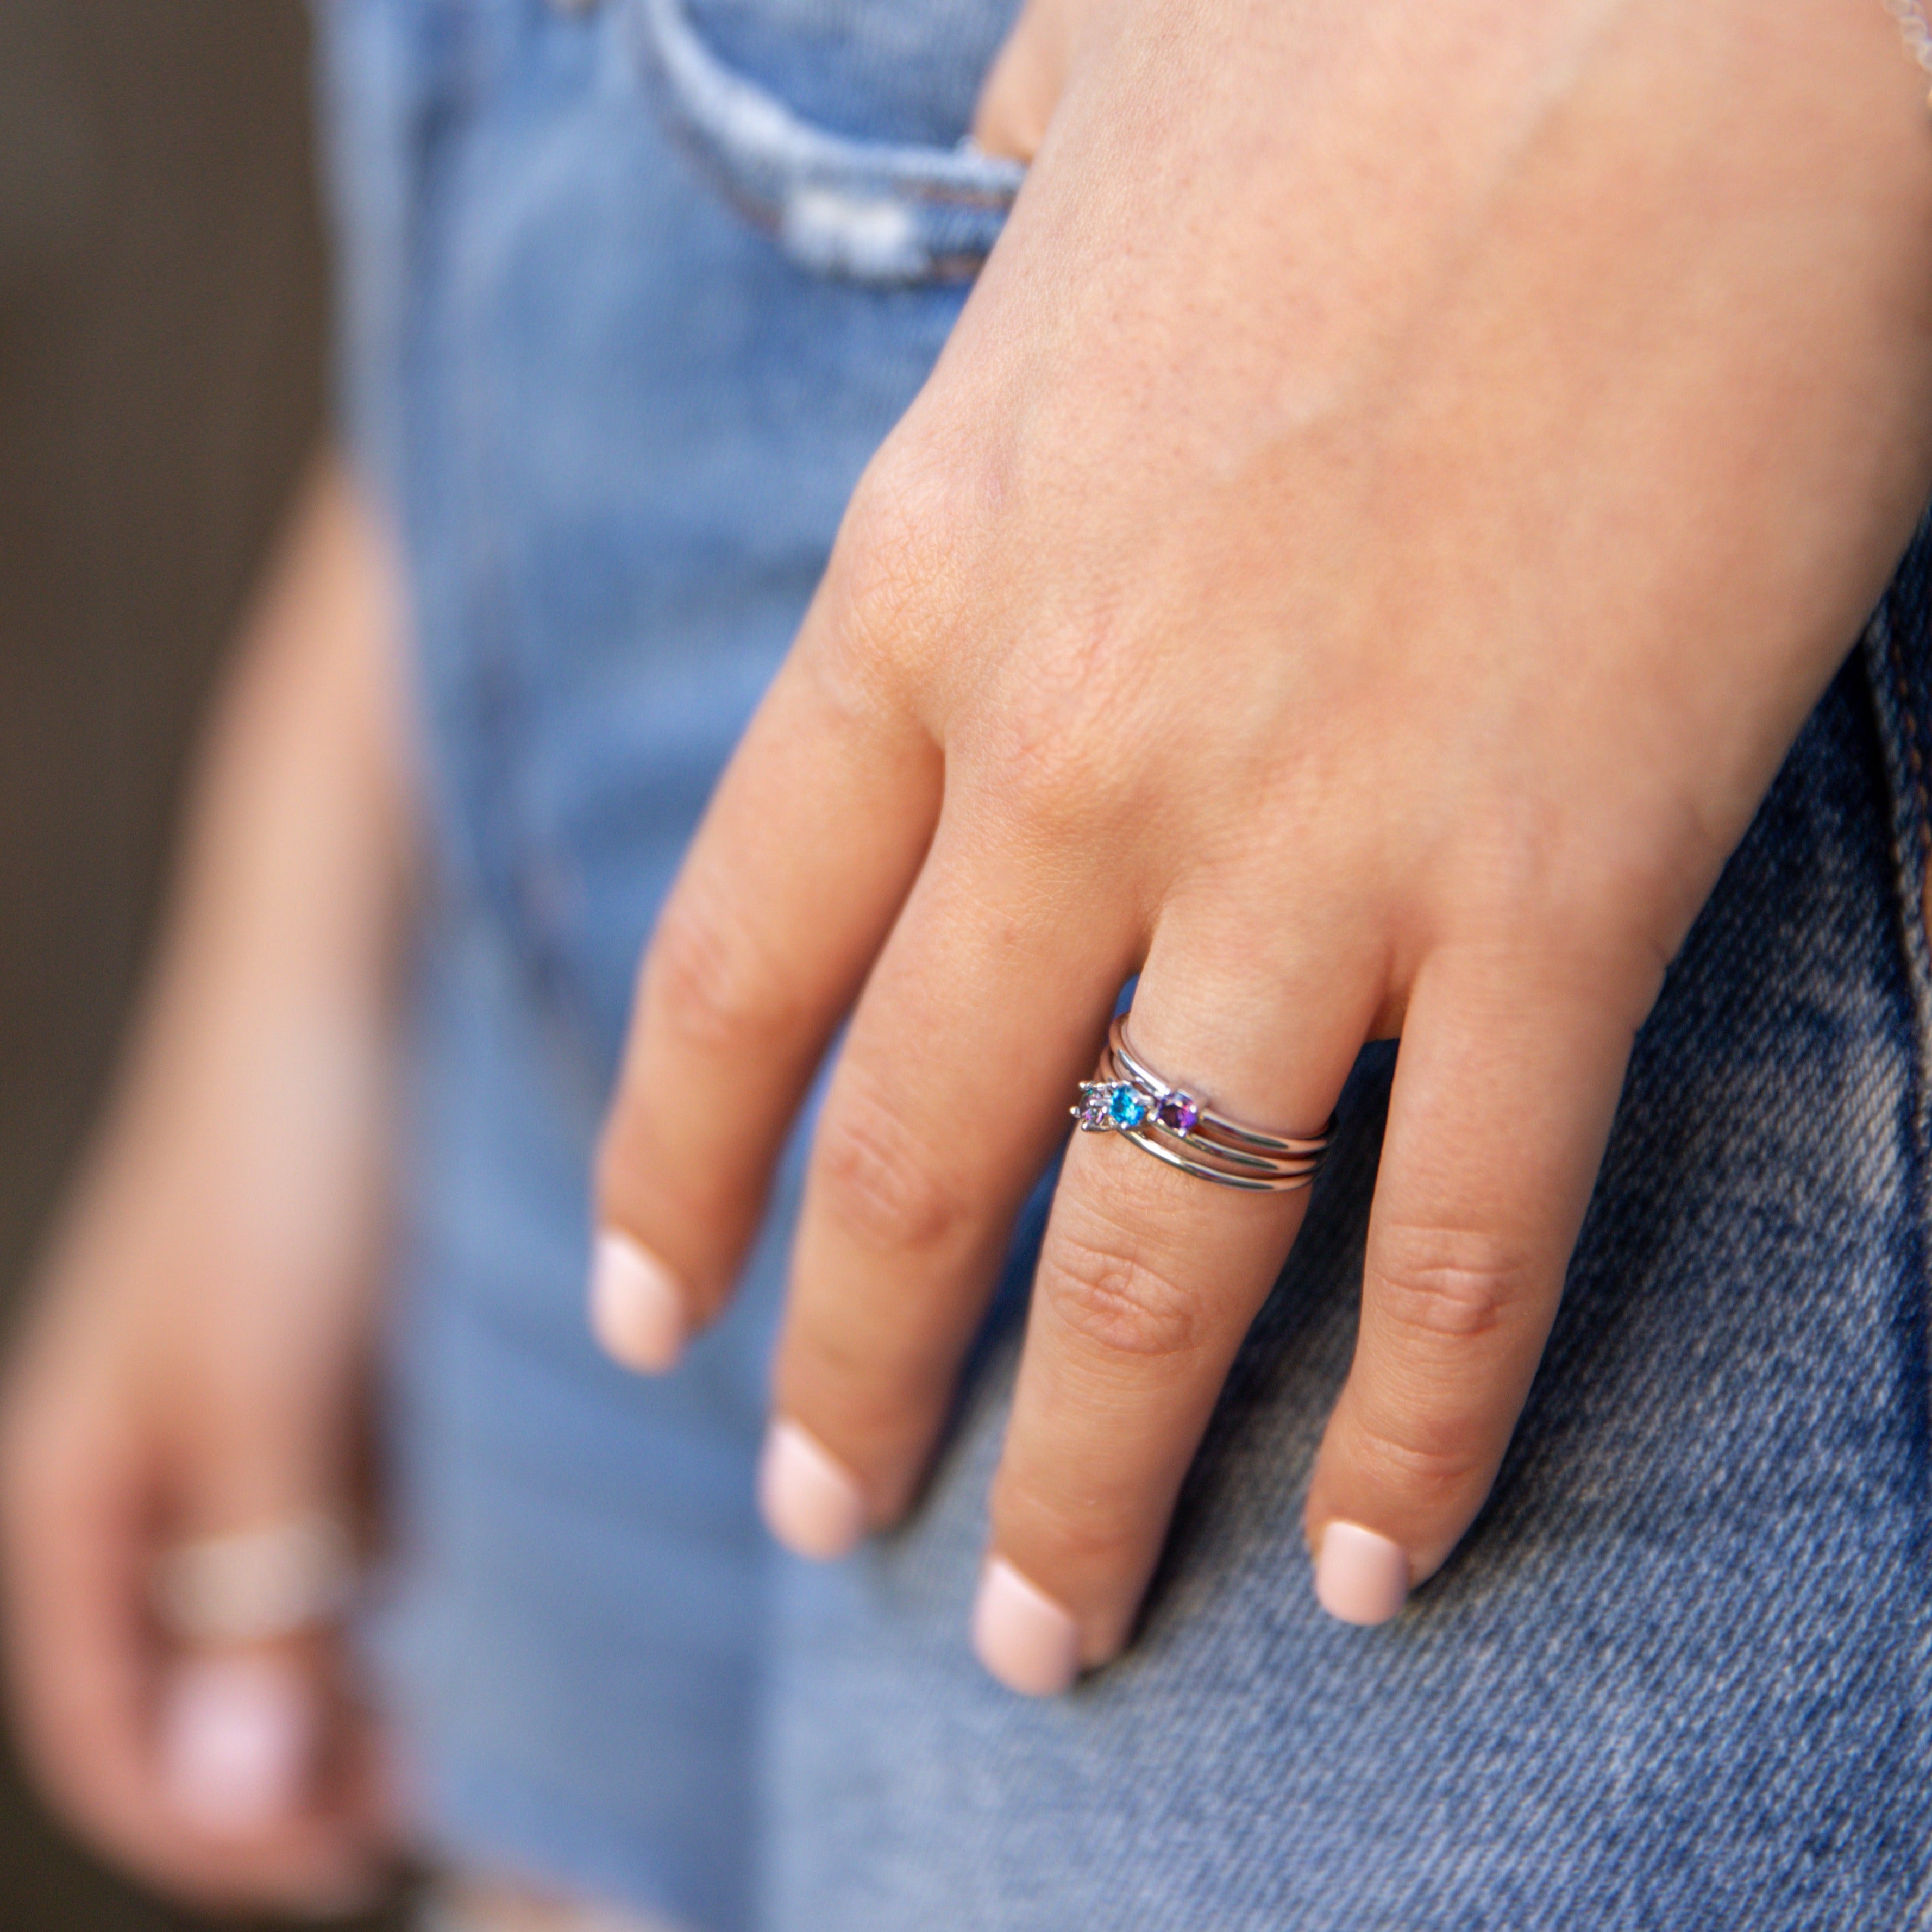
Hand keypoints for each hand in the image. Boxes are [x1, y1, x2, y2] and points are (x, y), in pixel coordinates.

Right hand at [1, 456, 409, 1901]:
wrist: (339, 965)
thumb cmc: (290, 1165)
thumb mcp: (263, 1385)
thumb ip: (248, 1580)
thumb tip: (235, 1795)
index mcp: (89, 1482)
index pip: (118, 1721)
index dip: (218, 1821)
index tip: (361, 1856)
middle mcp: (151, 1455)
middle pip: (207, 1674)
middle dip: (300, 1757)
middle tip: (445, 1796)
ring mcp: (236, 1402)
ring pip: (283, 1600)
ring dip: (358, 1671)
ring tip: (474, 1710)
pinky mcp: (319, 1348)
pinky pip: (342, 1507)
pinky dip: (397, 1570)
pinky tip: (487, 1574)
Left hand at [592, 0, 1931, 1692]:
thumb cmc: (1394, 33)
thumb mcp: (1100, 127)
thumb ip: (1008, 228)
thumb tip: (990, 206)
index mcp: (934, 585)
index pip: (737, 962)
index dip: (679, 1167)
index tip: (653, 1312)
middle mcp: (1077, 754)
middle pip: (914, 1160)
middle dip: (857, 1381)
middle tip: (830, 1523)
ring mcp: (1316, 843)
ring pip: (1148, 1251)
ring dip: (1084, 1471)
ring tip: (1040, 1633)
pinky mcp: (1556, 883)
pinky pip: (1459, 1232)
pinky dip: (1414, 1422)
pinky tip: (1370, 1561)